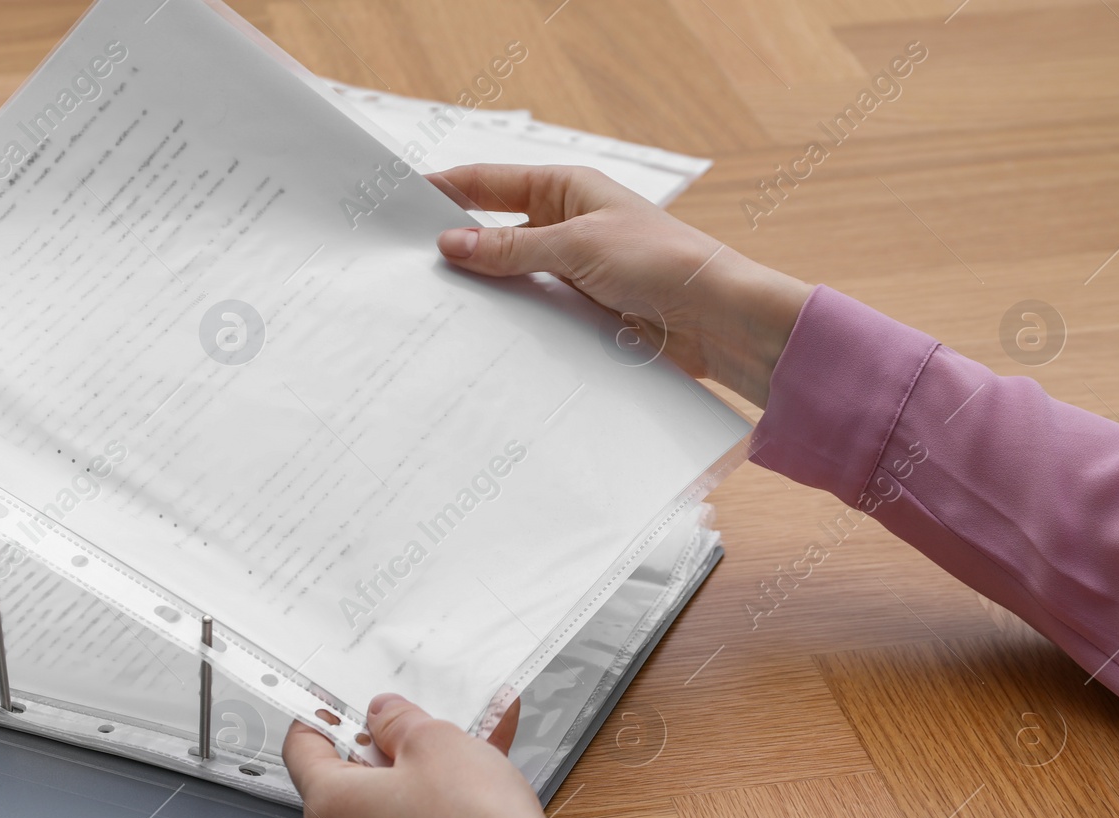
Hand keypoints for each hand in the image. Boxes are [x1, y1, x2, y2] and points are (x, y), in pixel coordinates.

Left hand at [283, 694, 565, 817]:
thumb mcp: (433, 741)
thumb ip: (398, 720)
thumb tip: (384, 715)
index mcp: (333, 805)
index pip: (301, 750)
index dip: (320, 714)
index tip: (339, 697)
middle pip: (352, 771)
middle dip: (386, 734)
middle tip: (411, 707)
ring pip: (397, 791)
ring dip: (430, 755)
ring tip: (471, 722)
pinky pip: (424, 815)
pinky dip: (450, 785)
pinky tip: (489, 751)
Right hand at [428, 164, 812, 408]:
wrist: (717, 320)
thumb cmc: (663, 264)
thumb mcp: (576, 246)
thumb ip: (510, 247)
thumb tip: (451, 242)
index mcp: (567, 189)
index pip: (490, 182)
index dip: (445, 189)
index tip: (400, 202)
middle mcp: (567, 225)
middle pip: (494, 230)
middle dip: (456, 245)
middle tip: (406, 263)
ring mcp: (572, 270)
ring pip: (510, 276)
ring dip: (482, 289)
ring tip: (433, 304)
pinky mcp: (581, 311)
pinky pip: (532, 311)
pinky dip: (509, 320)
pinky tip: (478, 334)